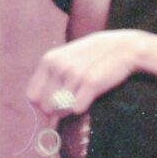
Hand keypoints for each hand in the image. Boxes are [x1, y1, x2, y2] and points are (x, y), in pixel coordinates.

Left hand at [26, 30, 144, 116]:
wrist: (124, 47)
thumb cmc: (95, 56)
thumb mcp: (67, 59)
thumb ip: (52, 79)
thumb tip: (43, 110)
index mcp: (49, 60)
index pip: (32, 96)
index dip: (42, 105)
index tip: (54, 106)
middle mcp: (59, 66)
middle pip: (46, 106)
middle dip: (57, 110)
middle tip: (73, 101)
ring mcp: (74, 74)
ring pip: (61, 109)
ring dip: (72, 108)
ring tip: (83, 95)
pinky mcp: (91, 83)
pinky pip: (77, 109)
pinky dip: (84, 106)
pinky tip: (92, 94)